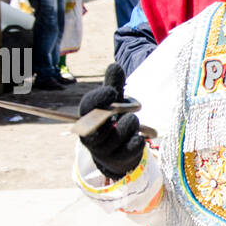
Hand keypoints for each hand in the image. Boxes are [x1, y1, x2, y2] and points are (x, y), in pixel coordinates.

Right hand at [78, 63, 144, 179]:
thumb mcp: (114, 103)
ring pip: (120, 133)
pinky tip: (138, 137)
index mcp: (87, 118)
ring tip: (132, 122)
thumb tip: (115, 65)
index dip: (99, 98)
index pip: (87, 107)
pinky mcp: (118, 160)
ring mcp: (103, 150)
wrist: (117, 152)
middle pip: (103, 121)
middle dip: (118, 112)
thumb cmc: (114, 121)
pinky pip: (132, 147)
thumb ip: (114, 85)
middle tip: (129, 108)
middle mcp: (91, 136)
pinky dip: (138, 139)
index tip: (112, 92)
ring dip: (131, 124)